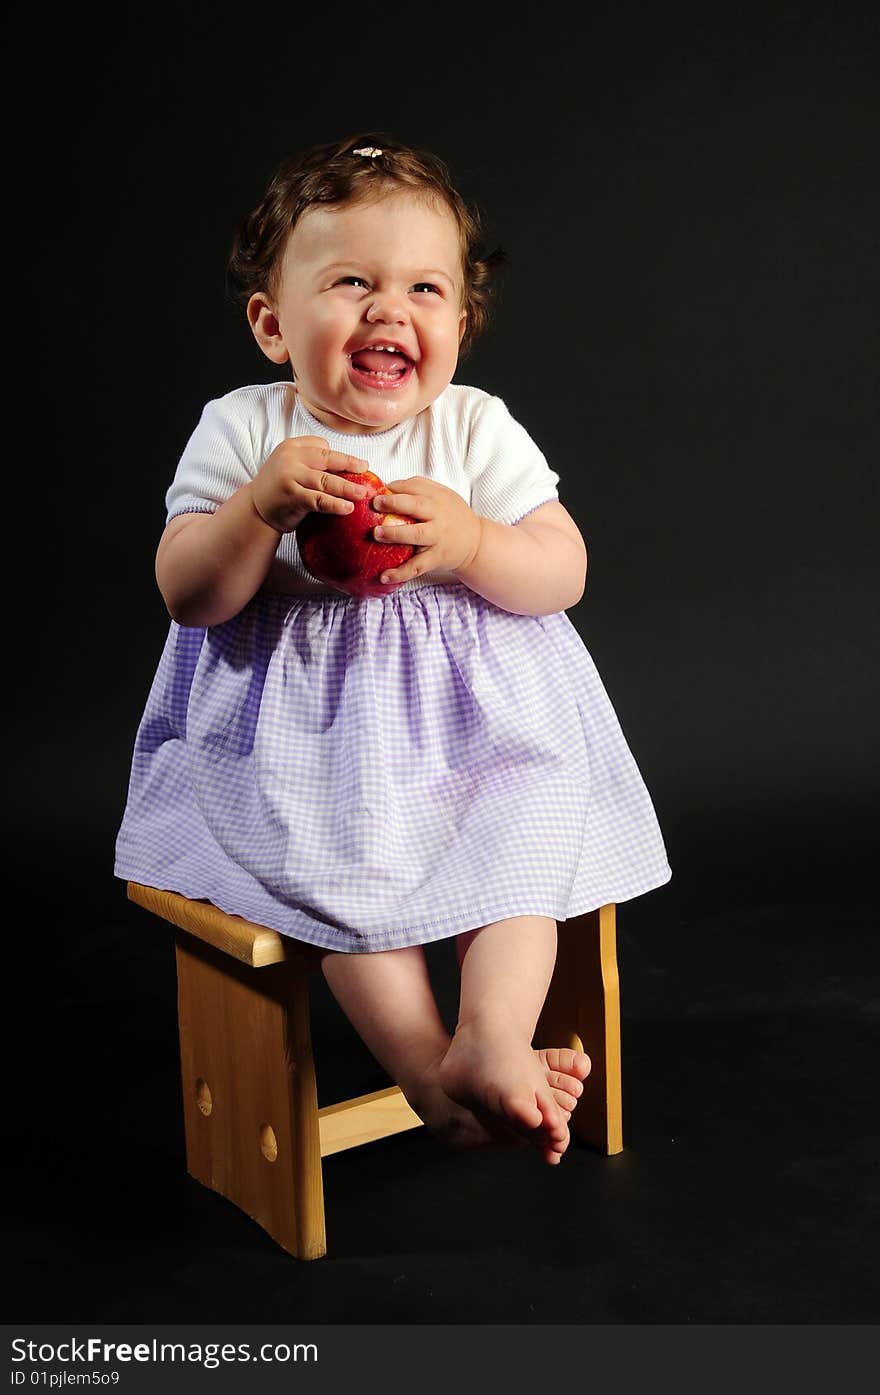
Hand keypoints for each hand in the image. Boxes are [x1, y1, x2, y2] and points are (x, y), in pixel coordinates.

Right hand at [250, 436, 370, 532]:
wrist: (255, 509)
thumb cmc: (279, 488)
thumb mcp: (291, 466)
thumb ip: (311, 462)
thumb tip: (347, 466)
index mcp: (291, 446)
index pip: (321, 446)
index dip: (340, 457)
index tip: (357, 466)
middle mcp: (289, 457)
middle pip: (327, 459)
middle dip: (350, 465)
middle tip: (366, 470)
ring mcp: (290, 476)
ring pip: (325, 480)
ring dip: (347, 487)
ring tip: (363, 493)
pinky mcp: (292, 496)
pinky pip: (319, 499)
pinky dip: (335, 504)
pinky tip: (347, 508)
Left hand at [370, 478, 481, 585]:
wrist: (475, 542)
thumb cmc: (451, 516)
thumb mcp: (441, 495)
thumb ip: (417, 488)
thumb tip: (385, 487)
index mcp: (436, 498)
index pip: (414, 487)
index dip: (394, 488)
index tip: (375, 491)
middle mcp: (438, 516)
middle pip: (416, 507)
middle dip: (394, 504)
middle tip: (375, 504)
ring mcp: (437, 538)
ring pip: (416, 535)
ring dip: (395, 534)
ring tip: (376, 534)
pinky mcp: (435, 559)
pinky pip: (417, 567)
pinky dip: (400, 573)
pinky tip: (384, 576)